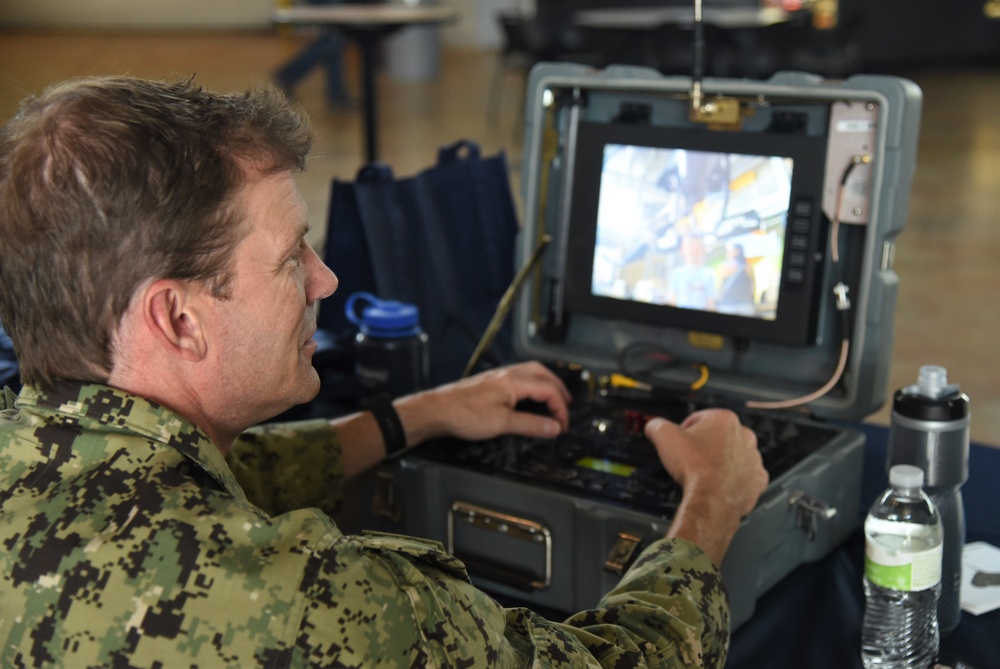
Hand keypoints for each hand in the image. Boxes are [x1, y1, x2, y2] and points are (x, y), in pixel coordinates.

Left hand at [394, 361, 570, 445]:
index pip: (548, 390)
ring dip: (546, 383)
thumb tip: (553, 427)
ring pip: (530, 372)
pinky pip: (518, 376)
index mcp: (514, 381)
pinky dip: (531, 383)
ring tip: (552, 396)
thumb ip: (530, 425)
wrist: (437, 410)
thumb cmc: (463, 414)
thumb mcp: (502, 423)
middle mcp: (508, 374)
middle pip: (543, 374)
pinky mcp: (490, 382)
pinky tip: (527, 394)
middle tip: (567, 405)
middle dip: (558, 389)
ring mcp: (498, 376)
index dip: (560, 408)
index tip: (562, 425)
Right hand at [645, 409, 767, 564]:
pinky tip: (720, 483)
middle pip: (718, 437)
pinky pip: (746, 475)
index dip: (685, 431)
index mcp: (724, 420)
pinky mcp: (758, 479)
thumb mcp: (664, 437)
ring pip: (733, 455)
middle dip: (705, 446)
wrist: (711, 500)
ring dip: (720, 461)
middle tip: (691, 459)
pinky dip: (734, 479)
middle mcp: (744, 435)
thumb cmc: (694, 468)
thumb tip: (654, 426)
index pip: (699, 419)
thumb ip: (657, 425)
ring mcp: (753, 458)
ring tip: (704, 472)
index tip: (681, 443)